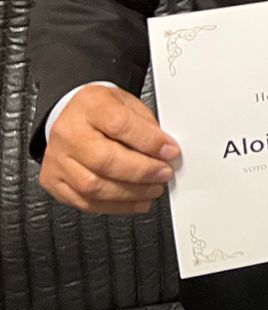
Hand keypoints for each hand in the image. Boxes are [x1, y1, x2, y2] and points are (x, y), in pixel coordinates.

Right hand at [39, 85, 180, 214]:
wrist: (72, 115)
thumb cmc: (102, 109)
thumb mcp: (128, 103)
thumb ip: (146, 126)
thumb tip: (165, 151)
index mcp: (90, 106)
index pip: (120, 125)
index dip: (150, 142)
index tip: (170, 152)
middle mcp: (68, 133)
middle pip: (105, 160)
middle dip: (142, 172)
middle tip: (163, 174)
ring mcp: (57, 159)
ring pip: (94, 186)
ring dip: (131, 193)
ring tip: (153, 189)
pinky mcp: (54, 182)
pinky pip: (85, 202)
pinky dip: (115, 206)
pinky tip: (135, 202)